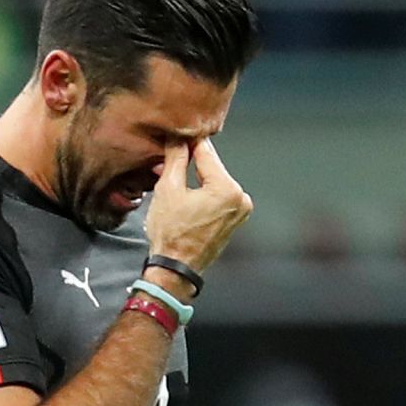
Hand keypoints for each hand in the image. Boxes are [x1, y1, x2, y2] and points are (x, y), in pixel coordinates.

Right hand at [142, 138, 252, 277]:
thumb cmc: (171, 235)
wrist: (176, 270)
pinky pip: (217, 198)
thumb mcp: (168, 190)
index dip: (188, 142)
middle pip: (211, 168)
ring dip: (194, 179)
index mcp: (227, 188)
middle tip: (166, 163)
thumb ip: (176, 159)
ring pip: (213, 183)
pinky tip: (184, 198)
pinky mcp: (234, 220)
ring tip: (171, 182)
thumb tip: (178, 139)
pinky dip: (202, 194)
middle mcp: (239, 198)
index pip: (206, 153)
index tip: (176, 134)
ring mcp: (240, 211)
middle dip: (189, 164)